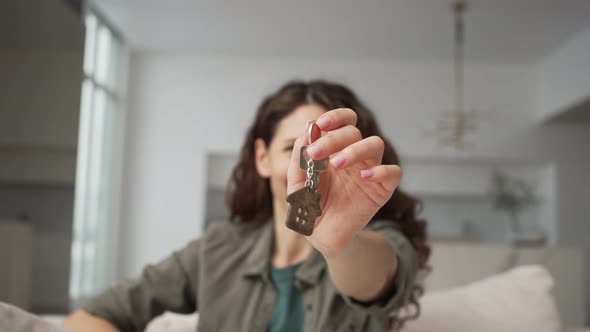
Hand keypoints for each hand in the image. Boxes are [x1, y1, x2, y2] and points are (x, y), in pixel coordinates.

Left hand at [287, 108, 401, 256]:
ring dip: (355, 149)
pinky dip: (382, 170)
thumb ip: (299, 159)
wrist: (324, 237)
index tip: (320, 124)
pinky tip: (366, 177)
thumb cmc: (311, 207)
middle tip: (316, 153)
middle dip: (334, 138)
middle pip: (354, 131)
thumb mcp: (297, 184)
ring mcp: (370, 170)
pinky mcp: (383, 189)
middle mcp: (354, 156)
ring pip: (375, 144)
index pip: (343, 121)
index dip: (335, 117)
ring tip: (336, 164)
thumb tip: (307, 131)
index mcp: (334, 149)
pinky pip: (394, 172)